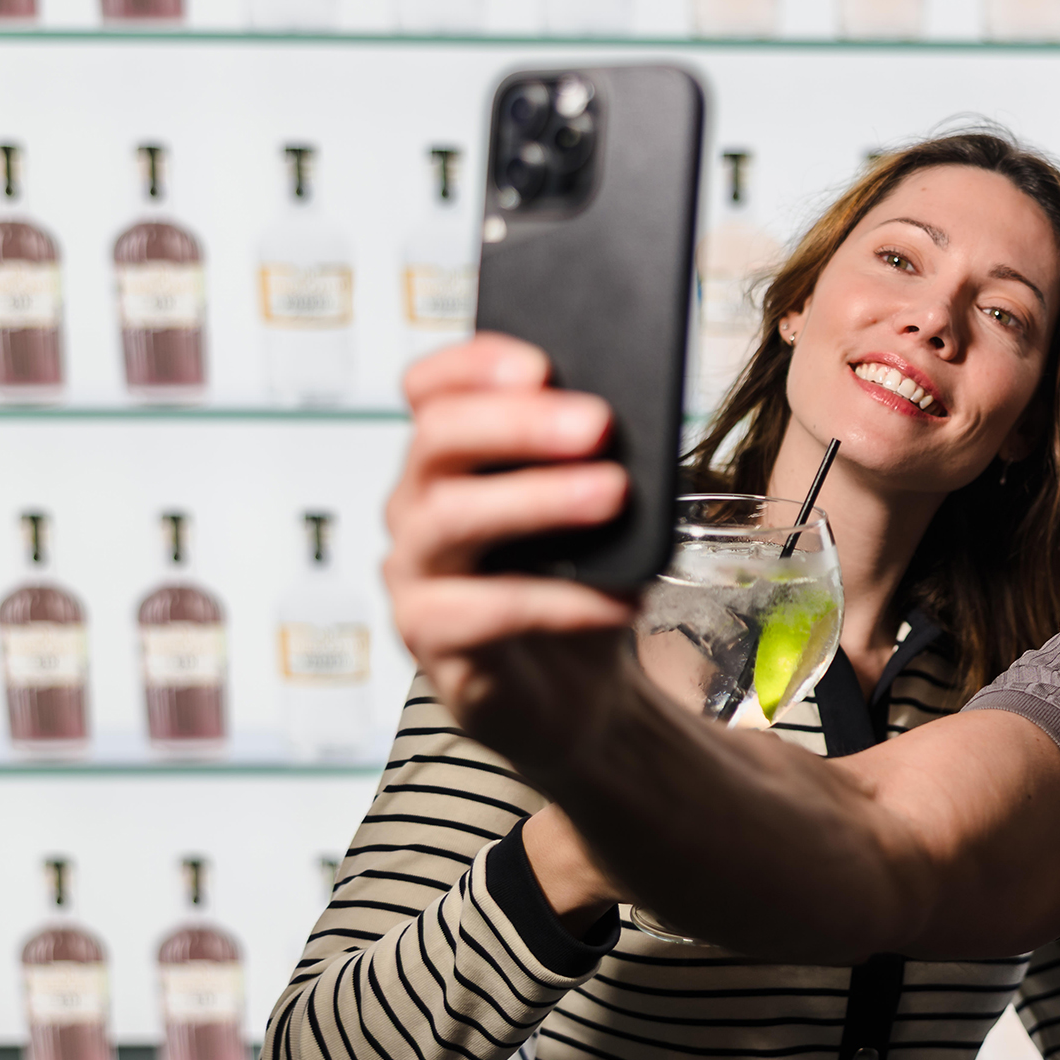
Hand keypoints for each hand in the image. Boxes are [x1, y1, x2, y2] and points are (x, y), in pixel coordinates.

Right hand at [384, 334, 639, 768]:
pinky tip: (618, 599)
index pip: (432, 389)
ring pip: (447, 518)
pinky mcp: (432, 639)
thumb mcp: (601, 514)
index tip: (539, 363)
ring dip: (536, 498)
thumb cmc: (580, 586)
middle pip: (437, 439)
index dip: (473, 365)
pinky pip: (485, 611)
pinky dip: (560, 600)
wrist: (578, 696)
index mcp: (453, 460)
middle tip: (596, 423)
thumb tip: (642, 422)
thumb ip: (602, 463)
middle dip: (517, 422)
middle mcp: (417, 506)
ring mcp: (416, 573)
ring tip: (612, 493)